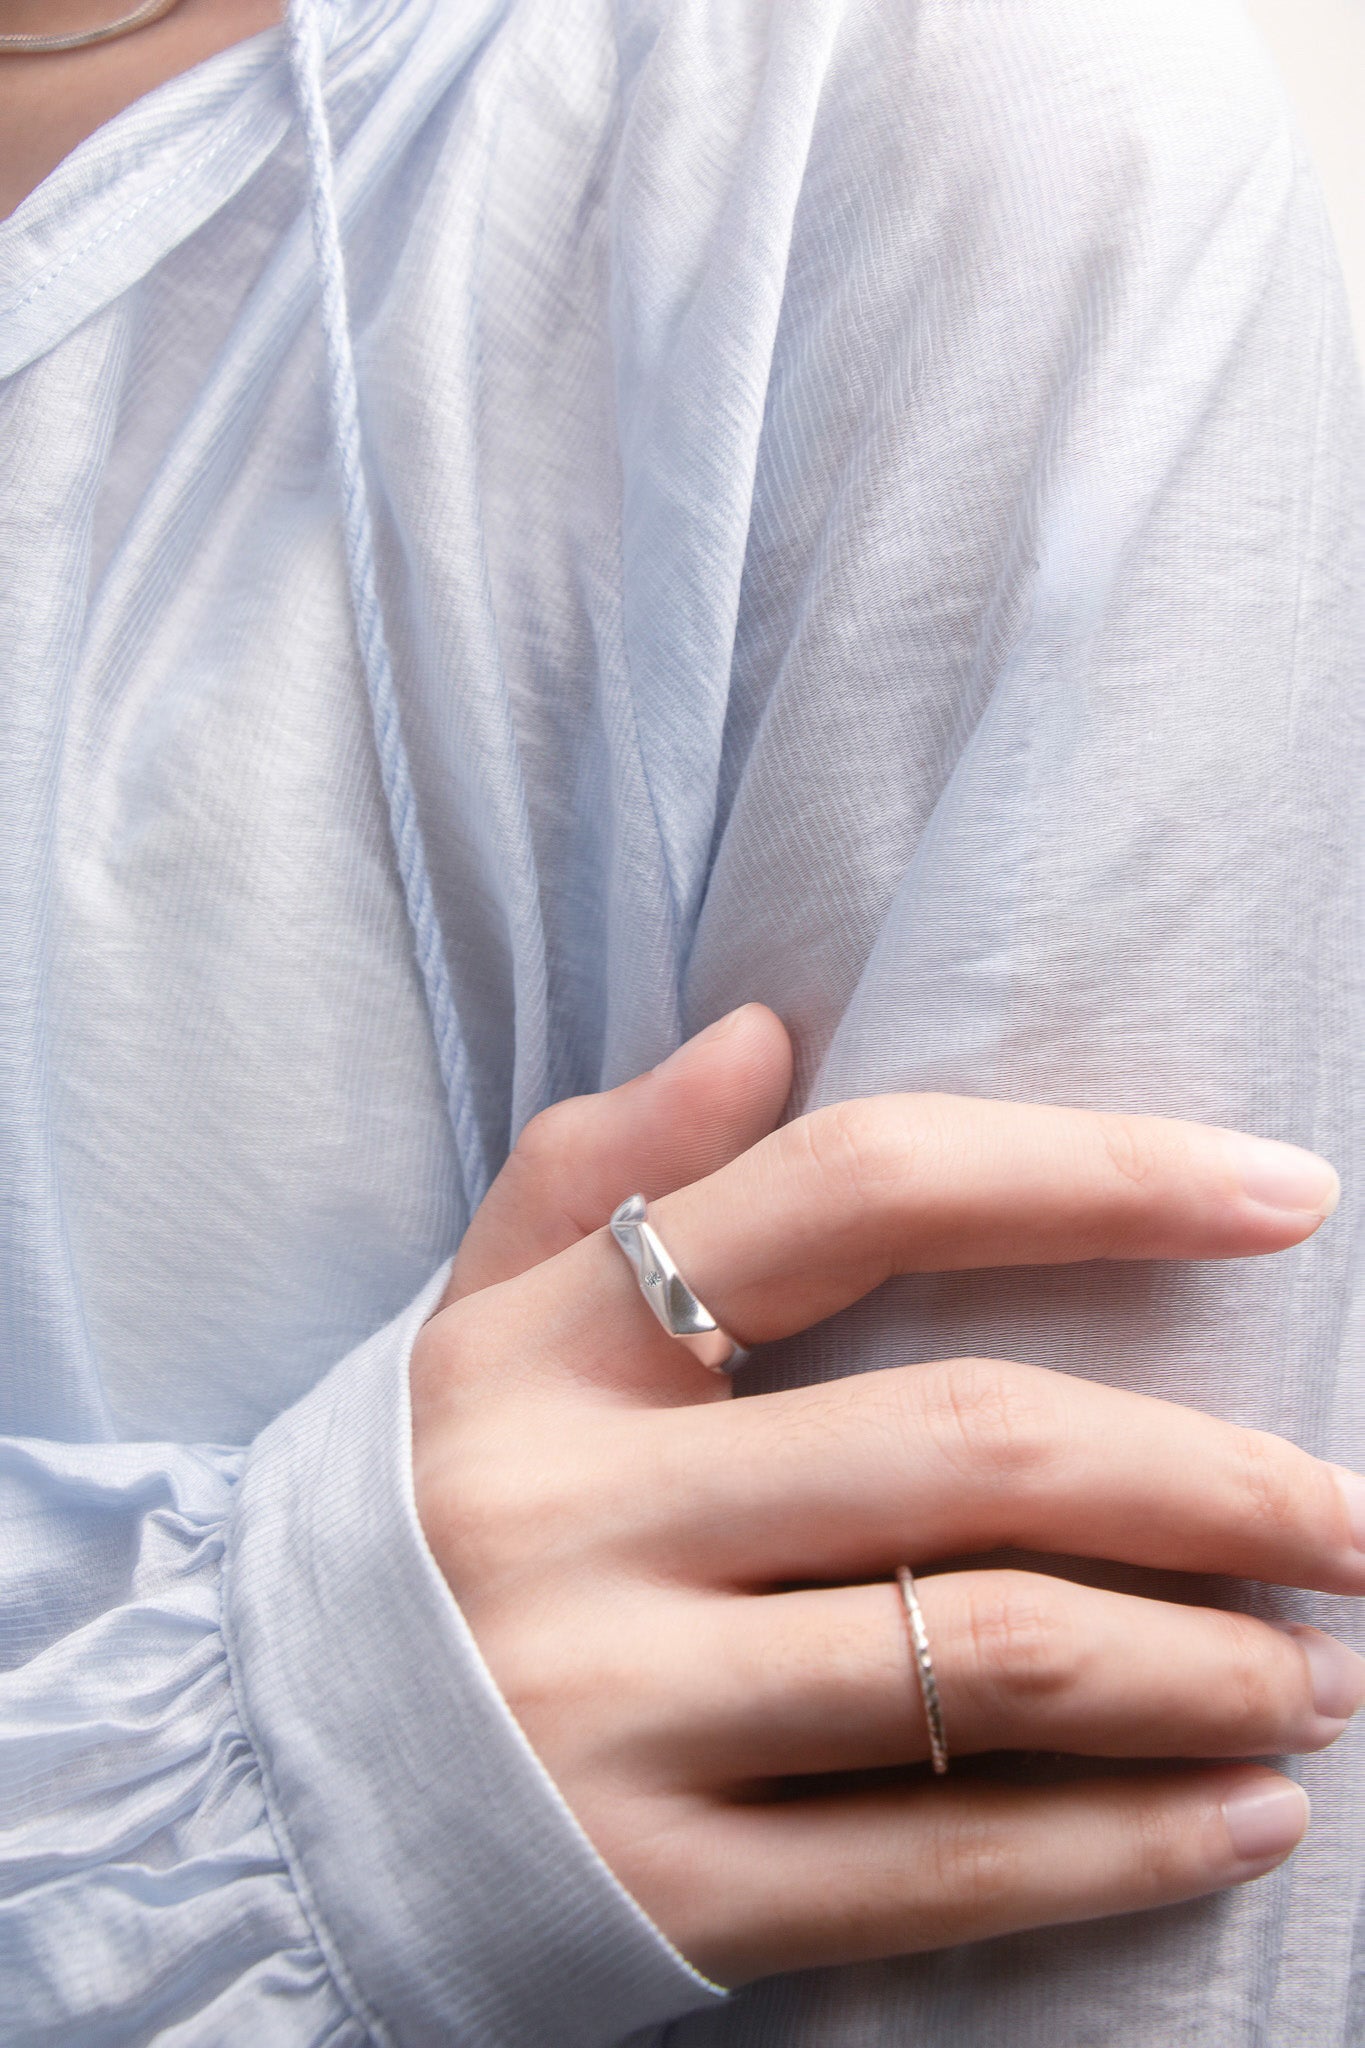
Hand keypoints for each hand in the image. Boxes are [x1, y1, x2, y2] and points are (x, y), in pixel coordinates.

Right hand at [411, 1006, 1359, 1985]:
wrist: (254, 1785)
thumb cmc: (410, 1524)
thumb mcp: (466, 1328)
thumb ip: (601, 1171)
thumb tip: (767, 1029)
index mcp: (551, 1349)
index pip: (854, 1191)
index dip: (1089, 1171)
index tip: (1281, 1190)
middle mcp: (583, 1513)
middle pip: (972, 1443)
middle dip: (1213, 1478)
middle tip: (1352, 1516)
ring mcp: (618, 1709)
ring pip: (991, 1657)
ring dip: (1209, 1664)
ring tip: (1324, 1671)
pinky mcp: (659, 1894)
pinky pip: (944, 1864)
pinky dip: (1130, 1843)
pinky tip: (1245, 1816)